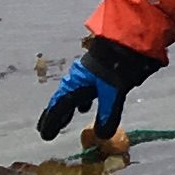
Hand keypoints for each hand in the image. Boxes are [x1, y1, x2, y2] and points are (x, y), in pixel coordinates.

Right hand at [35, 36, 151, 143]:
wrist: (129, 39)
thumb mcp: (113, 92)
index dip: (52, 121)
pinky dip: (83, 100)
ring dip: (70, 108)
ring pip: (75, 95)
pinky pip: (86, 90)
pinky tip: (86, 105)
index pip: (60, 107)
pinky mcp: (101, 72)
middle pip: (63, 101)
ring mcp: (89, 75)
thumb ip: (107, 114)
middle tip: (47, 130)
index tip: (45, 135)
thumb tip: (102, 135)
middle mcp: (78, 79)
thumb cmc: (117, 64)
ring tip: (67, 119)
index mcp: (76, 84)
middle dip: (56, 115)